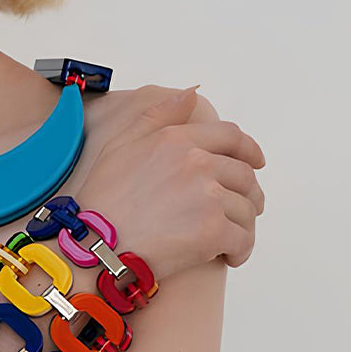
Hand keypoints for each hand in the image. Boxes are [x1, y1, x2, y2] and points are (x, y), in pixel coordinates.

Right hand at [76, 86, 265, 279]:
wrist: (93, 243)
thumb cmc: (102, 199)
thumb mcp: (121, 145)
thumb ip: (158, 115)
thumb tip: (192, 94)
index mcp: (178, 139)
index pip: (231, 136)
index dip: (249, 150)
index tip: (256, 162)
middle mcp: (198, 163)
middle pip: (245, 176)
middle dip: (249, 194)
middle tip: (242, 210)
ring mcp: (208, 197)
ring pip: (246, 210)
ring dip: (243, 225)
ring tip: (229, 239)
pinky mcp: (213, 231)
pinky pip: (243, 240)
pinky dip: (240, 250)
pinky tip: (228, 257)